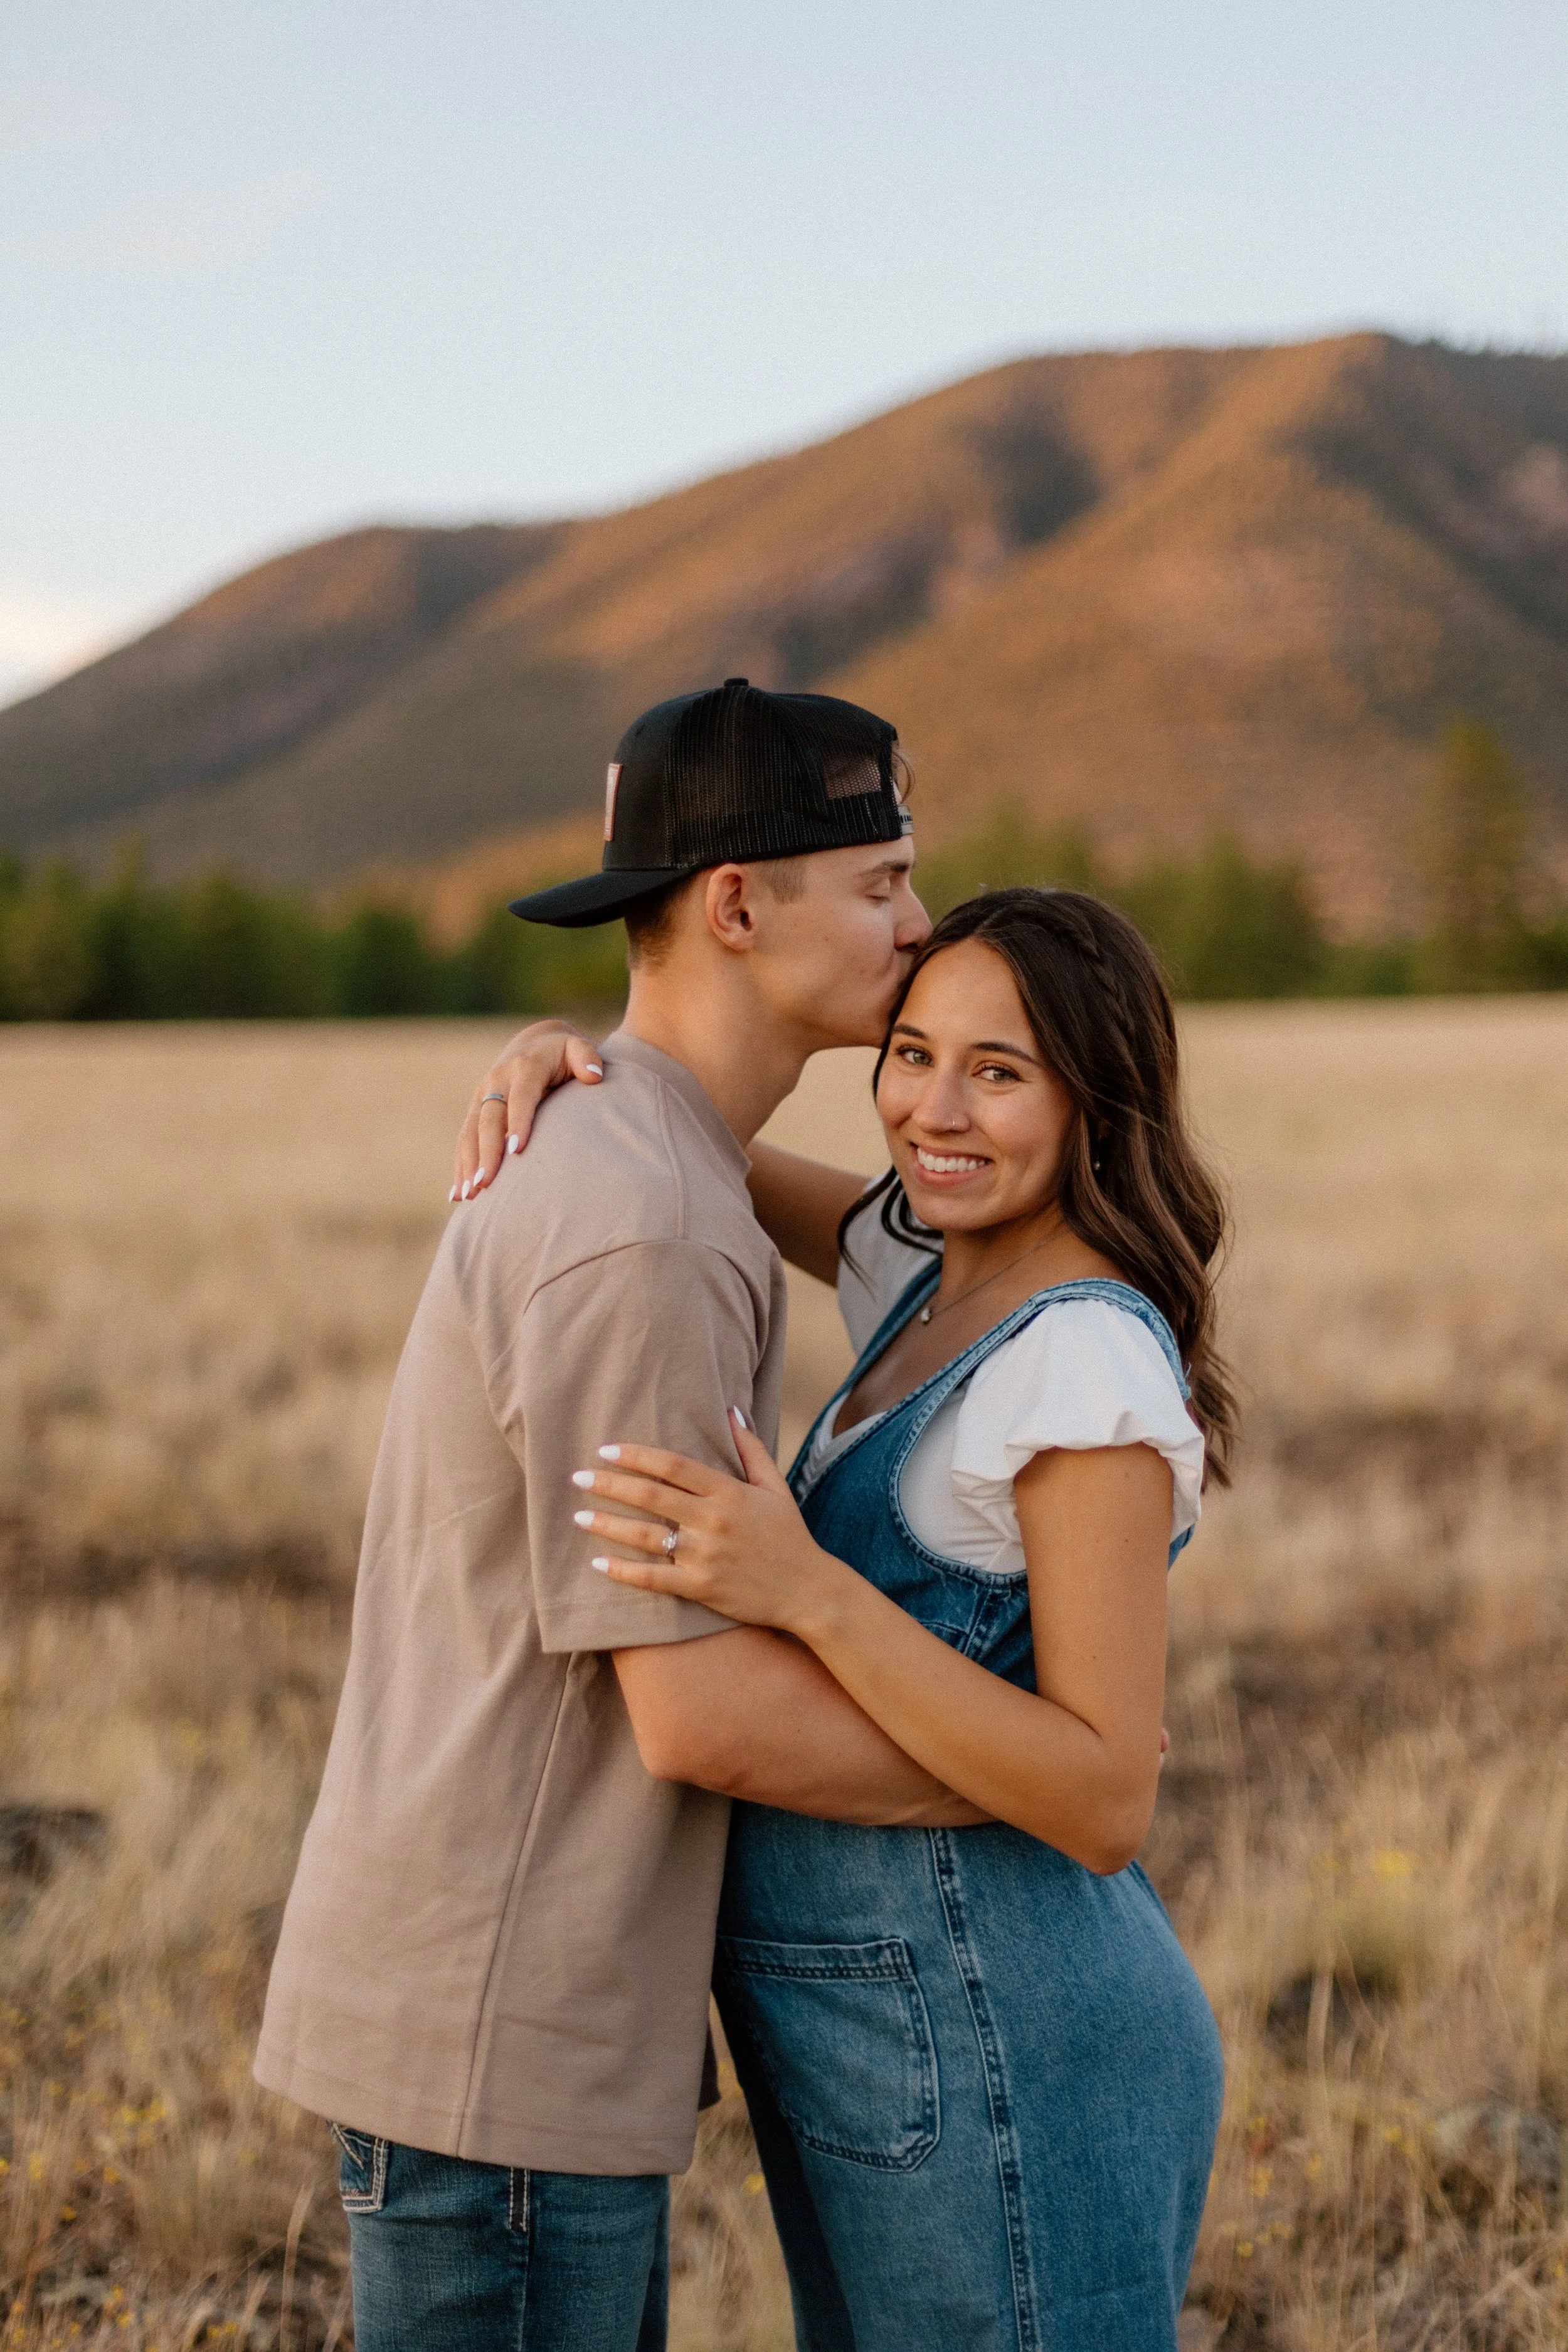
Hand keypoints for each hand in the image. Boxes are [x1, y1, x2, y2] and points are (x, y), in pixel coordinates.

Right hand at [452, 1020, 603, 1201]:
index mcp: (524, 1067)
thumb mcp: (577, 1047)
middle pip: (489, 1119)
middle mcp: (497, 1081)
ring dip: (468, 1164)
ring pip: (470, 1133)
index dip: (518, 1122)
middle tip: (485, 1183)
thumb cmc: (563, 1054)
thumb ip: (586, 1056)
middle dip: (486, 1153)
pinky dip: (460, 1167)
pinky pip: (464, 1141)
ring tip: (469, 1196)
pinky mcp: (474, 1111)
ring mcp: (482, 1096)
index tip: (516, 1150)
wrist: (535, 1044)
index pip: (521, 1097)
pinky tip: (458, 1195)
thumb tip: (594, 1075)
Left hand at [570, 1416, 841, 1634]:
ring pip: (645, 1537)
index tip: (606, 1449)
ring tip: (577, 1516)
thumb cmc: (789, 1535)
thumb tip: (732, 1409)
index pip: (673, 1466)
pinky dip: (623, 1571)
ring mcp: (706, 1556)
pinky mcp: (702, 1588)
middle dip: (610, 1485)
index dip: (637, 1455)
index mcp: (729, 1493)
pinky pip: (654, 1579)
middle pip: (651, 1496)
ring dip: (607, 1524)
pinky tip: (598, 1563)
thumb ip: (750, 1448)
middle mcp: (714, 1522)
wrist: (808, 1590)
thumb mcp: (775, 1487)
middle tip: (578, 1477)